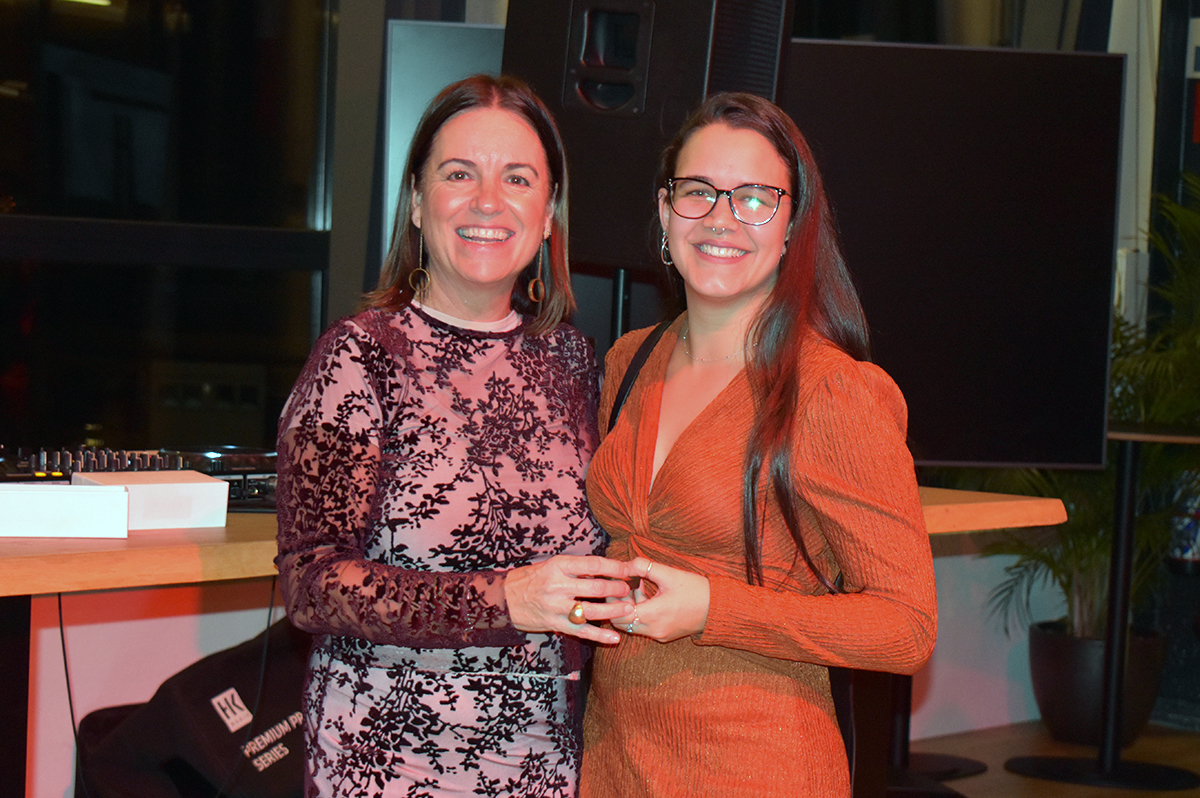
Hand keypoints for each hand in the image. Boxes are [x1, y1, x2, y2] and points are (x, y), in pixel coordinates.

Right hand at [504, 555, 636, 644]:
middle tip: (628, 589)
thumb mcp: (551, 565)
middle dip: (616, 588)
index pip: (592, 564)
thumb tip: (605, 568)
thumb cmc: (532, 579)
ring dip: (613, 610)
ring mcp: (556, 607)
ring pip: (591, 610)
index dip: (613, 567)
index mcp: (558, 566)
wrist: (504, 600)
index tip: (627, 569)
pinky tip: (614, 638)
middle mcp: (557, 586)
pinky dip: (599, 636)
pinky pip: (581, 631)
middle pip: (595, 587)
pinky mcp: (555, 624)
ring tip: (628, 609)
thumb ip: (575, 568)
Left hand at [612, 558, 709, 642]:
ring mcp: (659, 635)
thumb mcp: (669, 573)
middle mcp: (653, 629)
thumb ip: (644, 566)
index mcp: (653, 614)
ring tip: (636, 587)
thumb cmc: (695, 589)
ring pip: (632, 625)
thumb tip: (624, 564)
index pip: (618, 614)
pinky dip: (640, 614)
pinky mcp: (664, 636)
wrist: (718, 608)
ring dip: (630, 609)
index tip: (614, 585)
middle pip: (622, 623)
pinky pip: (644, 627)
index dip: (612, 600)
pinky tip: (648, 596)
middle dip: (618, 605)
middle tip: (621, 587)